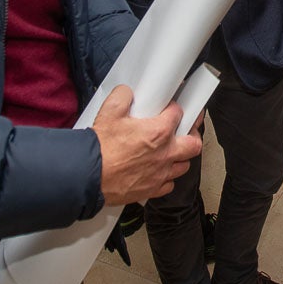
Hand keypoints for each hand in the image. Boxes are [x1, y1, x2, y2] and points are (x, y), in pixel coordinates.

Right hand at [93, 85, 201, 205]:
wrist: (89, 176)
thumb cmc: (100, 149)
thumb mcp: (109, 112)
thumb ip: (122, 96)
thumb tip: (127, 93)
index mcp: (159, 132)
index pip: (178, 114)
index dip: (175, 108)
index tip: (171, 108)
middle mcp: (165, 153)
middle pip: (193, 143)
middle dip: (192, 134)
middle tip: (187, 130)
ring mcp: (160, 173)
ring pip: (184, 166)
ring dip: (181, 157)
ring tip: (174, 151)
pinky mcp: (152, 190)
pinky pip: (169, 185)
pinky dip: (167, 178)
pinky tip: (160, 172)